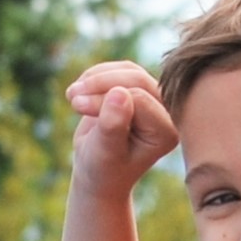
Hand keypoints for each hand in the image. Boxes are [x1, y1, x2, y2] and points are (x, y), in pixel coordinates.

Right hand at [63, 59, 178, 193]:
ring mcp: (157, 99)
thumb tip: (119, 93)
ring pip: (129, 70)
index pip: (139, 99)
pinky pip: (122, 69)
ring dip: (97, 77)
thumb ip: (113, 126)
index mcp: (166, 132)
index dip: (105, 98)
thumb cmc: (102, 168)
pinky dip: (98, 75)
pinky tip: (80, 91)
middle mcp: (168, 113)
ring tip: (72, 94)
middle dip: (102, 84)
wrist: (98, 171)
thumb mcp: (104, 152)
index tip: (76, 107)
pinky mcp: (142, 90)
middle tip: (72, 97)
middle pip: (138, 80)